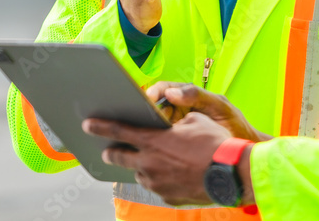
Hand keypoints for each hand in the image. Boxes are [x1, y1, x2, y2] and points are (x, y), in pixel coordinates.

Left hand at [83, 112, 229, 205]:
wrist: (231, 174)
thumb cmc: (214, 143)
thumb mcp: (194, 121)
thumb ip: (174, 122)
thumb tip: (171, 124)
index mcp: (152, 141)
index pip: (118, 131)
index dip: (100, 127)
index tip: (87, 125)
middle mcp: (149, 163)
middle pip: (120, 157)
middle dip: (111, 152)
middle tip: (107, 150)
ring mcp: (156, 183)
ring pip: (141, 173)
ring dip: (143, 166)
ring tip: (156, 161)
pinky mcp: (167, 197)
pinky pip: (158, 186)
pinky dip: (161, 178)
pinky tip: (175, 173)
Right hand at [147, 82, 270, 142]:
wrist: (242, 153)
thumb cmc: (234, 126)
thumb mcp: (219, 106)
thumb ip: (197, 96)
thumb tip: (171, 92)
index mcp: (189, 96)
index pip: (166, 89)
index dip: (155, 91)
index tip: (148, 98)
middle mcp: (180, 108)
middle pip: (156, 105)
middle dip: (146, 109)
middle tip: (142, 117)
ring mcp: (177, 125)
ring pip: (155, 123)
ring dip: (148, 126)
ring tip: (142, 130)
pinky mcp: (176, 141)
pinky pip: (161, 138)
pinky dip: (155, 140)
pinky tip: (150, 144)